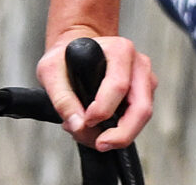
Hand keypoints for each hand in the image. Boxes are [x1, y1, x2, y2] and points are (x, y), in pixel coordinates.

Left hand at [36, 32, 155, 151]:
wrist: (75, 52)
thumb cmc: (65, 57)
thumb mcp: (51, 71)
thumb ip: (62, 99)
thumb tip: (78, 125)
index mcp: (119, 50)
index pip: (118, 86)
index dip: (103, 110)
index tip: (86, 121)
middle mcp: (137, 64)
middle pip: (141, 108)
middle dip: (121, 134)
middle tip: (100, 144)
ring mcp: (144, 80)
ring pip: (142, 117)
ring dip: (119, 134)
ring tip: (91, 135)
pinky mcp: (144, 94)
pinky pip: (137, 119)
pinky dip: (120, 130)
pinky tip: (99, 128)